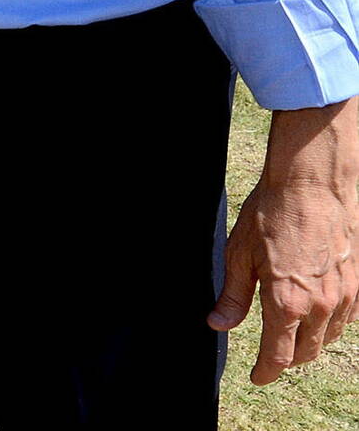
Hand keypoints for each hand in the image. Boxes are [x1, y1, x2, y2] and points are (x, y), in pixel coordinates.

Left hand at [210, 100, 358, 382]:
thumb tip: (217, 326)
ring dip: (310, 343)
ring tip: (292, 336)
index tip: (256, 376)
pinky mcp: (358, 283)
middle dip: (286, 360)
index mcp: (286, 304)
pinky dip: (330, 324)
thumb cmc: (270, 214)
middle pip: (305, 353)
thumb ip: (232, 296)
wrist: (312, 184)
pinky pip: (346, 318)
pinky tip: (318, 314)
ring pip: (329, 337)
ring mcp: (344, 296)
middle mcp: (320, 307)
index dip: (265, 371)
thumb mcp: (238, 254)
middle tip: (271, 356)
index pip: (278, 356)